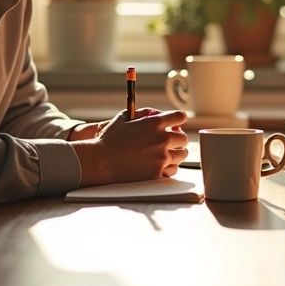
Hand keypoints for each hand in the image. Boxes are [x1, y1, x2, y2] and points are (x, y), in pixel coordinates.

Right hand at [73, 109, 188, 187]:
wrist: (101, 161)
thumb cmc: (109, 139)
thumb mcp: (124, 117)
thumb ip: (143, 113)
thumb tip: (157, 113)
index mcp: (155, 123)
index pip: (179, 117)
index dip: (177, 120)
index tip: (173, 124)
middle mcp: (162, 139)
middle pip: (183, 138)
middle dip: (177, 138)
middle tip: (169, 140)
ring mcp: (162, 157)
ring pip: (182, 154)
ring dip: (176, 152)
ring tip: (166, 153)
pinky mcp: (158, 172)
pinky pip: (173, 169)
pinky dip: (170, 167)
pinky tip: (162, 164)